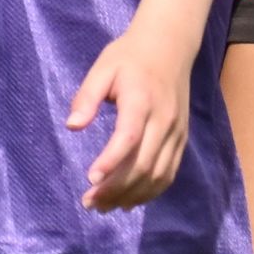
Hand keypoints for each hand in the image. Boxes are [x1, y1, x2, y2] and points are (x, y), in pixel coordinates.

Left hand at [66, 20, 193, 210]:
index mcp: (141, 100)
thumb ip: (87, 97)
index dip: (111, 162)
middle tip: (90, 202)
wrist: (169, 47)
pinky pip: (169, 173)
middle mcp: (164, 121)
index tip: (90, 179)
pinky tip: (130, 200)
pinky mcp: (181, 139)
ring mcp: (176, 133)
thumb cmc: (128, 57)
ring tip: (105, 206)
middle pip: (144, 164)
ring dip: (132, 196)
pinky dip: (151, 191)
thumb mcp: (102, 68)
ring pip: (159, 175)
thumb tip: (72, 126)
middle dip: (117, 188)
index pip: (128, 138)